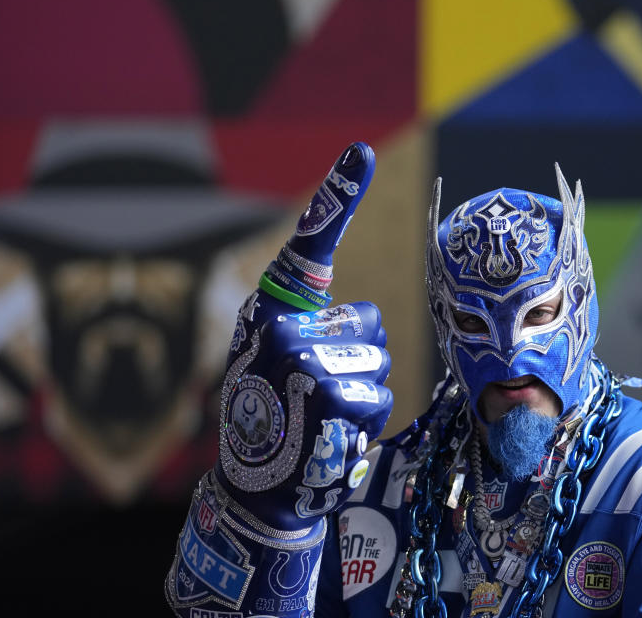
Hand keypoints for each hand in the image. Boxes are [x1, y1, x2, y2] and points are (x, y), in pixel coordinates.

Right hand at [217, 142, 391, 530]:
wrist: (258, 488)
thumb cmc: (273, 417)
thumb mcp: (275, 360)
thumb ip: (311, 328)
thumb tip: (361, 319)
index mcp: (270, 312)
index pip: (307, 247)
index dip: (335, 198)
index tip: (360, 152)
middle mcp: (283, 329)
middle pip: (368, 323)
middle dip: (359, 358)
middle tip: (320, 391)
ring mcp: (309, 363)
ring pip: (380, 361)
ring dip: (365, 392)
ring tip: (326, 416)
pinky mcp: (336, 399)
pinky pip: (383, 395)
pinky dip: (367, 421)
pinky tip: (335, 437)